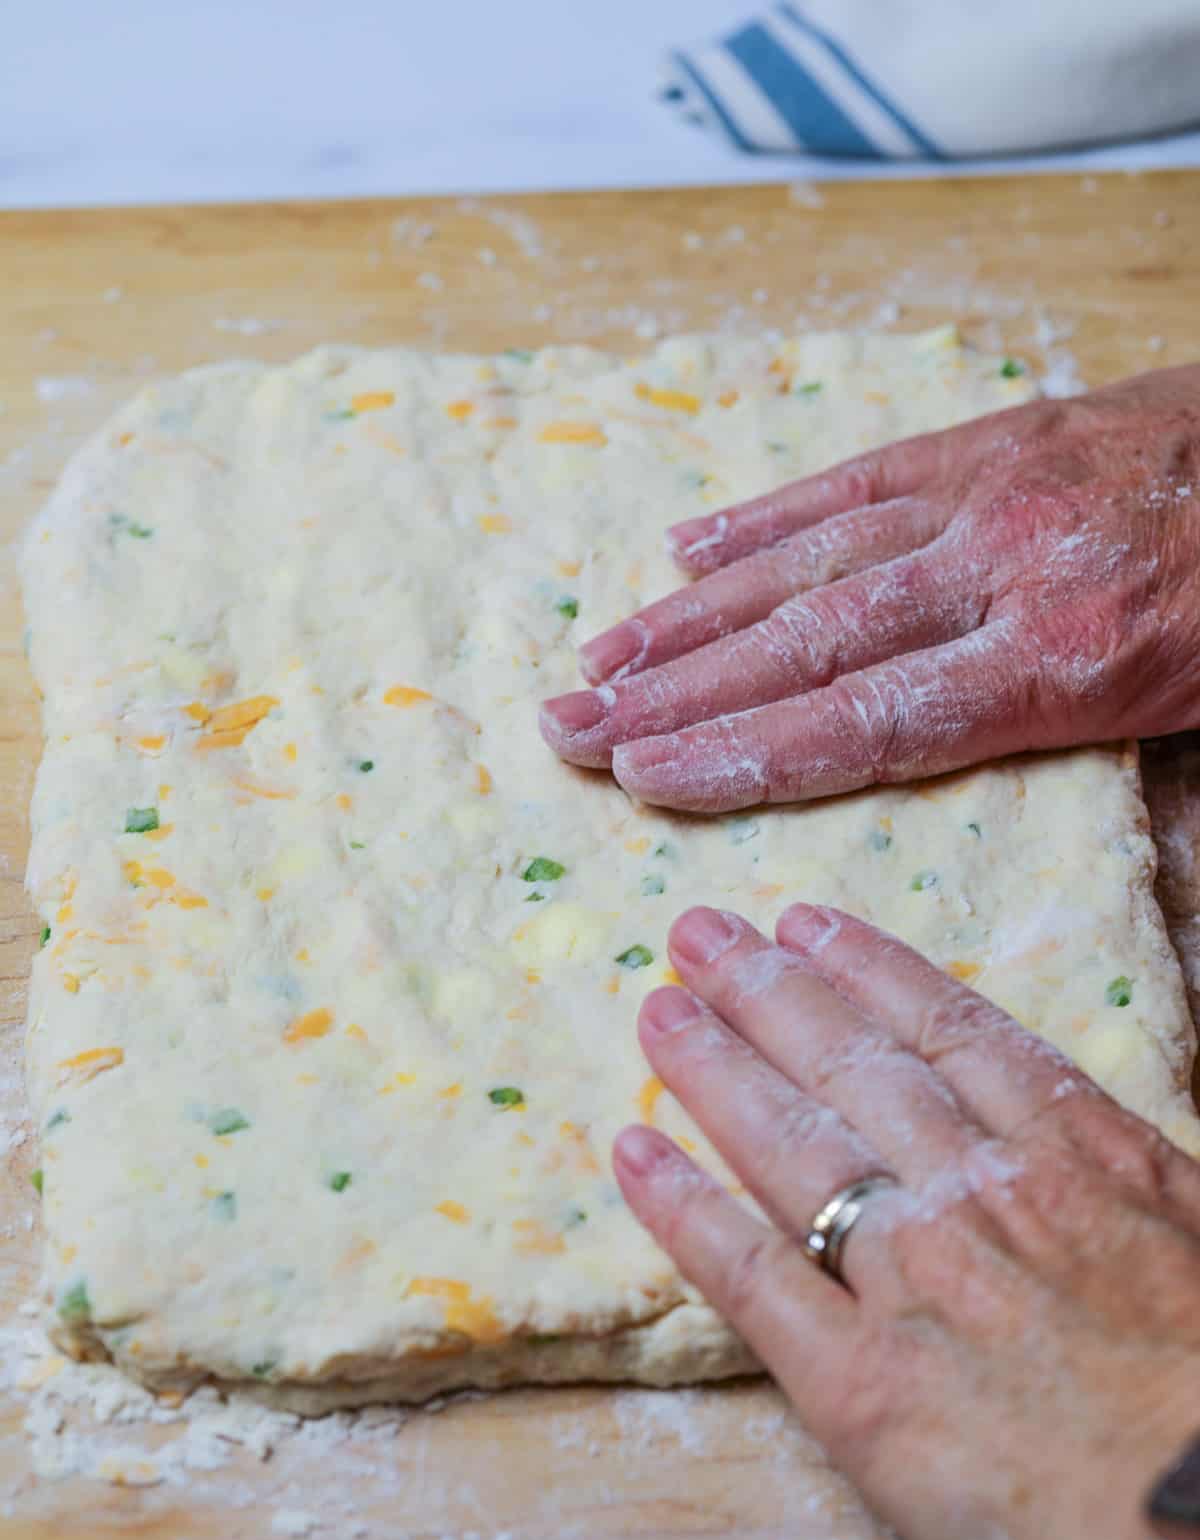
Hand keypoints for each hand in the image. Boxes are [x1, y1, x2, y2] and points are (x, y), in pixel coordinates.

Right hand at [541, 369, 1199, 810]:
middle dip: (677, 692)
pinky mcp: (994, 434)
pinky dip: (766, 519)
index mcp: (1067, 656)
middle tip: (569, 730)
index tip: (646, 778)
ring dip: (692, 616)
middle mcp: (1005, 569)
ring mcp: (990, 490)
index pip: (868, 723)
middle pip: (810, 644)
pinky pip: (859, 477)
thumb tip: (950, 799)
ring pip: (812, 560)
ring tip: (598, 662)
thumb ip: (1083, 749)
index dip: (744, 754)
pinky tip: (687, 548)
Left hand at [613, 902, 1199, 1539]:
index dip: (869, 972)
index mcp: (1081, 1159)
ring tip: (658, 1005)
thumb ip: (1142, 1186)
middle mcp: (982, 1195)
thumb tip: (1099, 1149)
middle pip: (854, 1067)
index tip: (810, 923)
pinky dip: (684, 1206)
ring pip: (793, 1143)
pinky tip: (632, 1152)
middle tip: (699, 932)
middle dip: (768, 990)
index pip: (952, 1035)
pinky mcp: (857, 1384)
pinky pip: (750, 1273)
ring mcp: (912, 1281)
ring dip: (715, 1065)